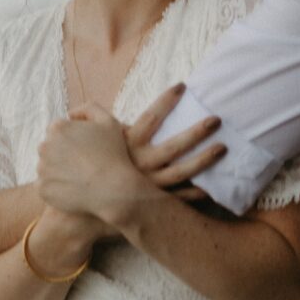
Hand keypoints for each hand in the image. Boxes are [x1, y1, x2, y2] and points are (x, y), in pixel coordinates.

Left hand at [38, 109, 140, 221]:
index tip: (86, 150)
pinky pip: (46, 186)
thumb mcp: (109, 121)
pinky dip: (56, 188)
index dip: (73, 140)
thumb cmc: (113, 154)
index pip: (58, 131)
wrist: (114, 189)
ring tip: (80, 178)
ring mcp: (42, 169)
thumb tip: (71, 114)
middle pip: (50, 148)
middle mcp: (45, 146)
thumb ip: (89, 108)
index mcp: (58, 128)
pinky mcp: (42, 189)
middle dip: (62, 154)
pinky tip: (74, 189)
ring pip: (47, 167)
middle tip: (83, 165)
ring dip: (58, 170)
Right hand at [72, 85, 225, 200]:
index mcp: (126, 144)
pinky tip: (214, 187)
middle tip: (217, 119)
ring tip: (224, 147)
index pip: (151, 117)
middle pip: (174, 146)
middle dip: (197, 132)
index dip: (166, 101)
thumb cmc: (85, 172)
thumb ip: (86, 121)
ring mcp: (148, 185)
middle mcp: (140, 164)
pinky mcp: (152, 203)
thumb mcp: (84, 143)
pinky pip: (179, 198)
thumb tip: (76, 110)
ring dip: (204, 160)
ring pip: (182, 172)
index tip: (183, 85)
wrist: (79, 213)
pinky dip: (196, 193)